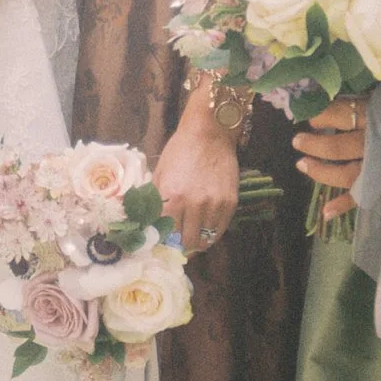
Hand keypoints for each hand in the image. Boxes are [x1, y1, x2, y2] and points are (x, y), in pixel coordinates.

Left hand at [155, 114, 241, 252]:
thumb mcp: (160, 174)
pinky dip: (212, 234)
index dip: (163, 242)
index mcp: (172, 197)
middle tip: (178, 245)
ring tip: (192, 240)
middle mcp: (194, 205)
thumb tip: (149, 223)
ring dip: (197, 242)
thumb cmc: (180, 151)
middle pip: (186, 242)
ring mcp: (214, 205)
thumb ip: (154, 200)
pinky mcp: (230, 203)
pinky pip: (220, 230)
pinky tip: (205, 230)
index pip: (166, 234)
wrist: (209, 134)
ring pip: (205, 239)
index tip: (163, 244)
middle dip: (180, 246)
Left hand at [293, 96, 380, 222]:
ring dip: (321, 171)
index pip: (344, 115)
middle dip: (314, 144)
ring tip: (302, 164)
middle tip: (297, 140)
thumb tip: (329, 106)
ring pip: (347, 173)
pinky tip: (325, 212)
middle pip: (339, 147)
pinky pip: (366, 195)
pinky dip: (345, 204)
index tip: (310, 115)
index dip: (322, 115)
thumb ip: (365, 101)